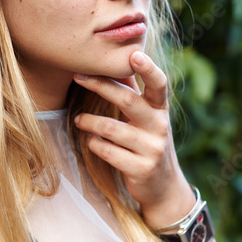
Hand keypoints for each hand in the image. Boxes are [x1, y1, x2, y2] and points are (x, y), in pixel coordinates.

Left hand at [73, 50, 195, 229]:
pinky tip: (91, 141)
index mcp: (160, 109)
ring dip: (89, 122)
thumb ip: (134, 92)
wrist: (164, 186)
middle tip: (77, 76)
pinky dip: (94, 144)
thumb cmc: (148, 142)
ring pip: (111, 129)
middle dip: (100, 86)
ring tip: (78, 120)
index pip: (159, 84)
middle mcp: (160, 126)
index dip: (148, 68)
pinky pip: (108, 152)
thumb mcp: (147, 117)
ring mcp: (152, 149)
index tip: (134, 54)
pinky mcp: (141, 169)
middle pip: (127, 100)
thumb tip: (117, 60)